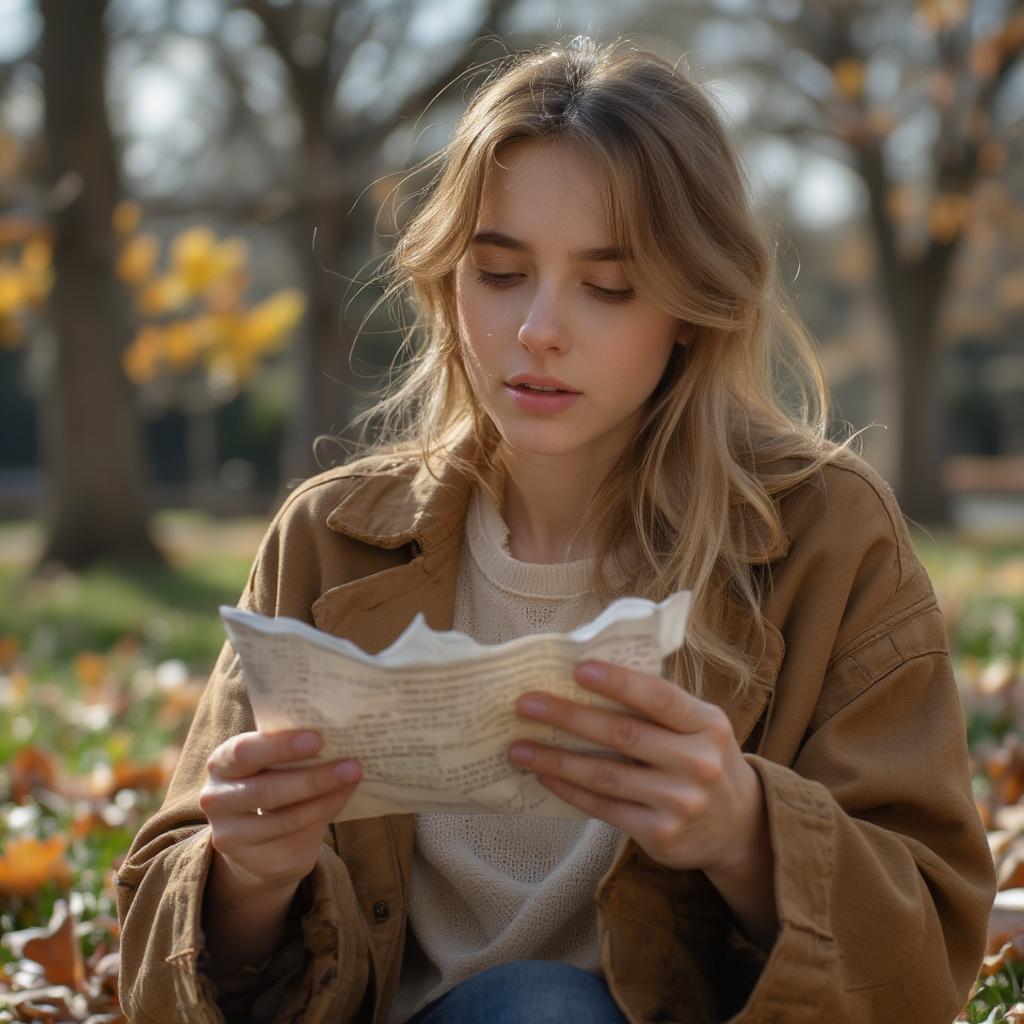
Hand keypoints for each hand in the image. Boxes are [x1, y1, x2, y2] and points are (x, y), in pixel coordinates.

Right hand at [199, 729, 361, 894]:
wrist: (258, 841)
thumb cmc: (272, 784)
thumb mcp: (271, 764)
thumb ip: (294, 751)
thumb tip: (340, 738)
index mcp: (221, 764)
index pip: (245, 752)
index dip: (281, 745)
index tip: (319, 738)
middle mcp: (216, 800)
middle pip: (265, 790)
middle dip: (312, 777)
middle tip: (352, 764)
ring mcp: (231, 836)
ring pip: (284, 818)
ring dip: (326, 797)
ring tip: (354, 778)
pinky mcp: (255, 861)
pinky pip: (295, 838)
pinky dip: (324, 814)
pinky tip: (343, 798)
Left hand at [507, 660, 764, 876]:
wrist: (739, 826)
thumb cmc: (702, 758)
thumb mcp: (698, 726)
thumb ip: (657, 707)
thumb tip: (585, 680)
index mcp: (707, 724)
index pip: (659, 697)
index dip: (618, 682)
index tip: (578, 670)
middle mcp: (698, 763)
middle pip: (623, 735)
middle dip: (568, 717)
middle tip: (526, 705)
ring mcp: (680, 802)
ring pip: (606, 775)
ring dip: (555, 759)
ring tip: (518, 747)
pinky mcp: (661, 834)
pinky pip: (604, 807)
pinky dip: (569, 790)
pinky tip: (544, 775)